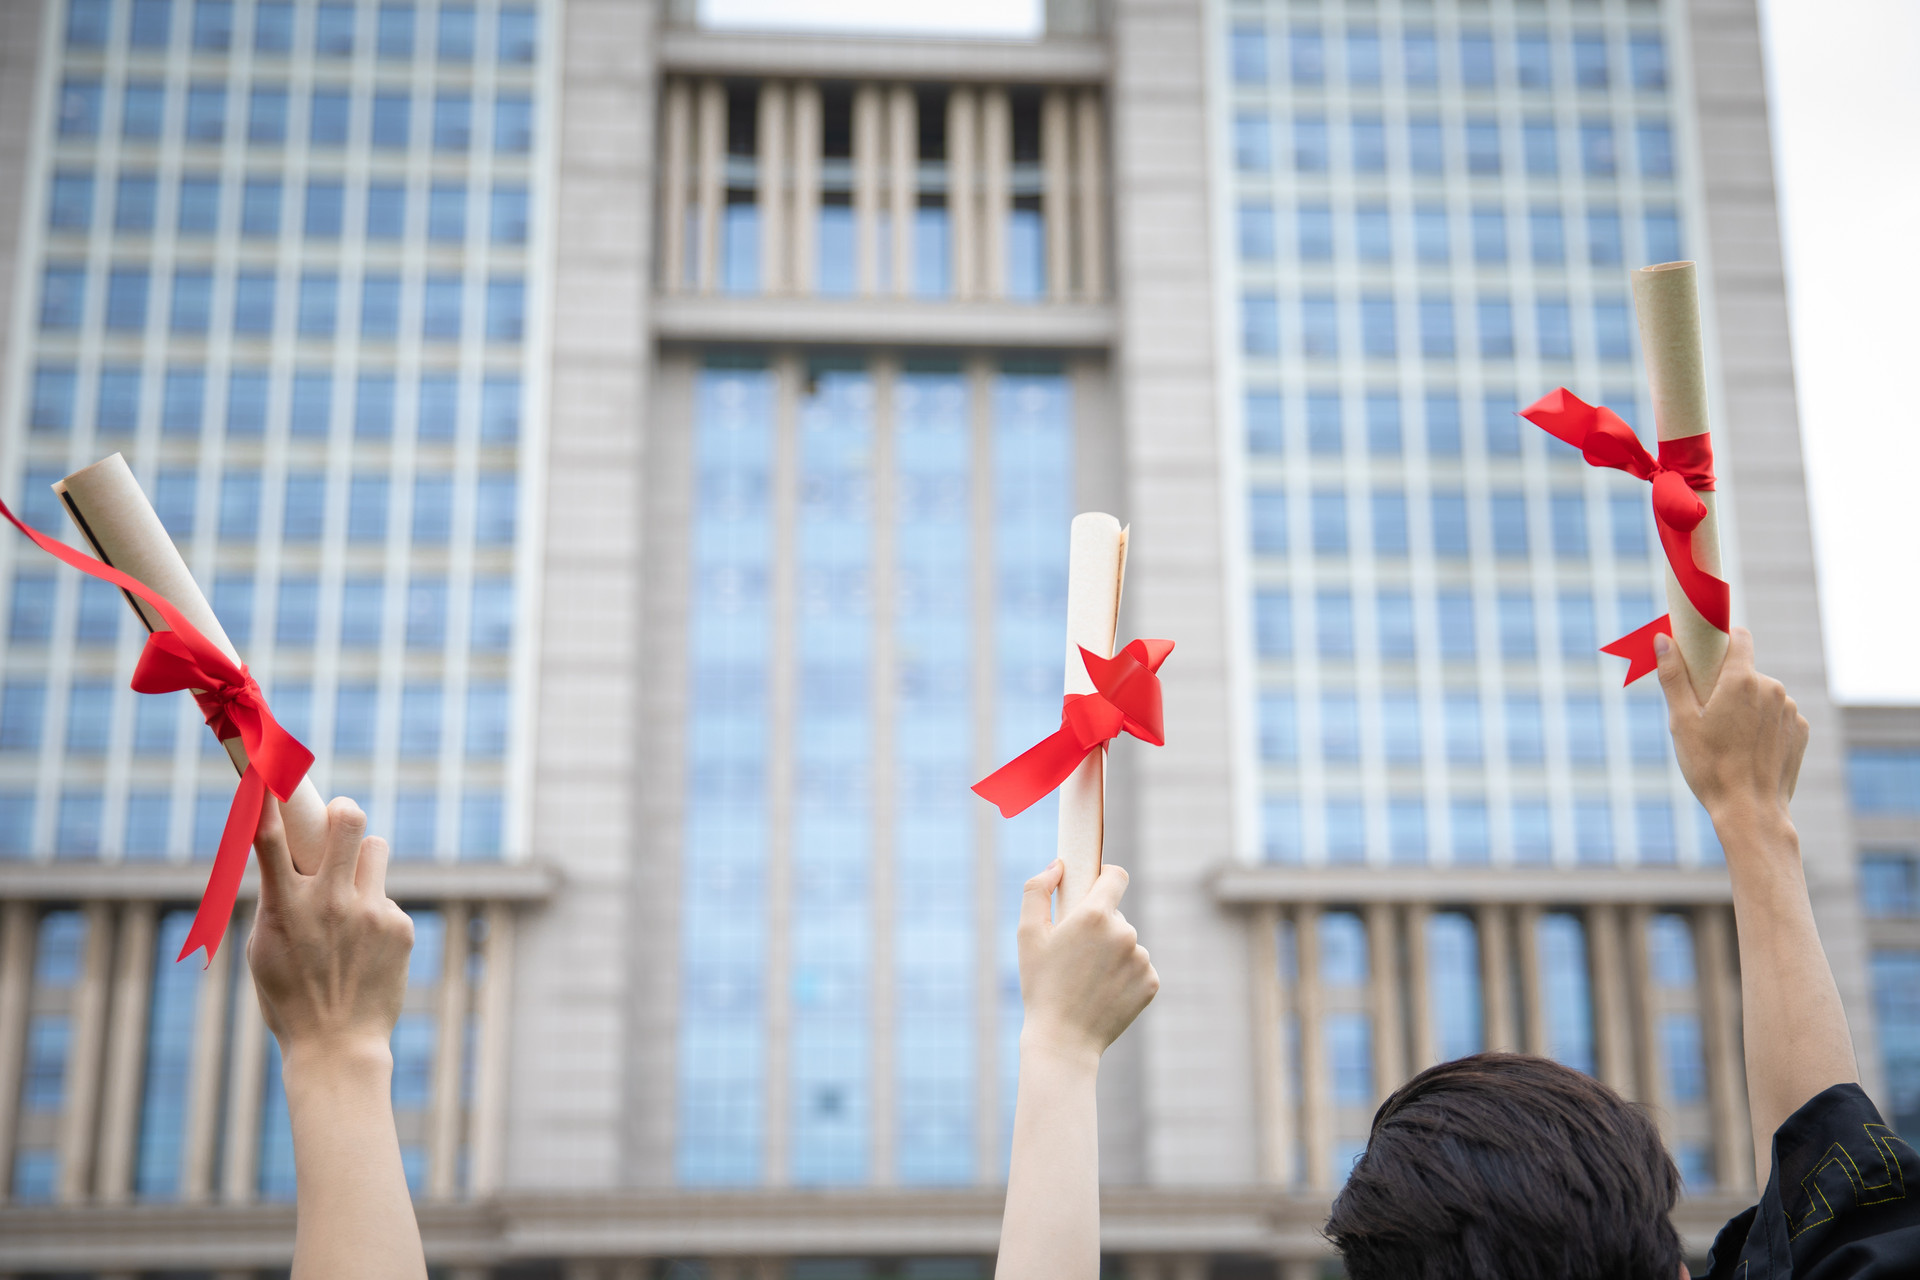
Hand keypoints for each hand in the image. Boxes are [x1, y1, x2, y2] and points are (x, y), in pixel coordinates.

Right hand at [246, 794, 413, 1073]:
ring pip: (375, 848)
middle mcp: (330, 903)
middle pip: (349, 820)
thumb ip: (277, 899)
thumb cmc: (290, 997)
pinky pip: (387, 896)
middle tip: (339, 820)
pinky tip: (367, 948)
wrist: (338, 1046)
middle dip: (343, 810)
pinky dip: (376, 912)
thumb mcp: (265, 948)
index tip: (269, 767)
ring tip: (352, 896)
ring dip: (363, 861)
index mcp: (284, 908)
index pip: (270, 841)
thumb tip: (290, 859)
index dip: (268, 798)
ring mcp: (369, 913)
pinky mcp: (400, 926)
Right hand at [1017, 860, 1159, 1068]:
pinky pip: (1138, 967)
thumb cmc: (1041, 985)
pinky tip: (1103, 992)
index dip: (1106, 875)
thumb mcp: (1026, 934)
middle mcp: (1125, 933)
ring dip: (1112, 952)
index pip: (1116, 876)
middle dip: (1099, 926)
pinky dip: (1123, 974)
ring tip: (1087, 978)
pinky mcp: (1152, 983)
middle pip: (1116, 915)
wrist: (1063, 1040)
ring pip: (1127, 943)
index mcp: (1096, 915)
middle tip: (1076, 952)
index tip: (1096, 884)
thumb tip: (1058, 866)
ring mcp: (1142, 959)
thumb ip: (1037, 890)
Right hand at [1656, 626, 1808, 832]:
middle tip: (1706, 715)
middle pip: (1745, 671)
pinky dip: (1762, 726)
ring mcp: (1791, 711)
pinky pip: (1777, 717)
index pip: (1739, 637)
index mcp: (1742, 680)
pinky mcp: (1801, 732)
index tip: (1703, 655)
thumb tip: (1663, 640)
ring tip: (1727, 740)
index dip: (1720, 640)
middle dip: (1725, 684)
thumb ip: (1673, 676)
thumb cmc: (1710, 767)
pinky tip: (1748, 750)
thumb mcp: (1681, 721)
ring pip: (1761, 696)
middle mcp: (1773, 689)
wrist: (1751, 812)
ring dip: (1745, 707)